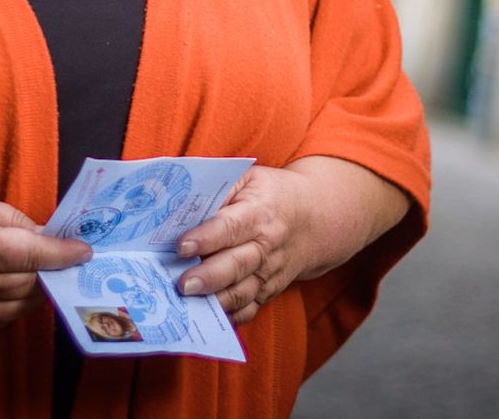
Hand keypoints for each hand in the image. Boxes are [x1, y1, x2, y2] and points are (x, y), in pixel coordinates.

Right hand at [0, 175, 91, 330]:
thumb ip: (18, 223)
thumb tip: (49, 238)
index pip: (36, 255)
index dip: (64, 254)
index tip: (85, 252)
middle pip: (31, 283)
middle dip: (53, 272)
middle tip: (70, 262)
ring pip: (18, 305)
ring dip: (37, 290)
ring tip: (48, 275)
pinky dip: (15, 307)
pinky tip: (22, 292)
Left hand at [173, 166, 328, 325]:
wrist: (317, 217)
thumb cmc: (271, 194)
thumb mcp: (249, 179)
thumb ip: (219, 189)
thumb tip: (181, 206)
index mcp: (258, 212)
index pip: (230, 226)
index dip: (206, 238)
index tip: (182, 246)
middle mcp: (267, 245)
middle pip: (237, 265)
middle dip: (209, 277)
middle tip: (182, 285)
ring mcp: (270, 271)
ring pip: (243, 292)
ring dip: (216, 301)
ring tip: (189, 304)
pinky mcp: (270, 289)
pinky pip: (251, 309)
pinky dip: (232, 317)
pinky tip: (209, 319)